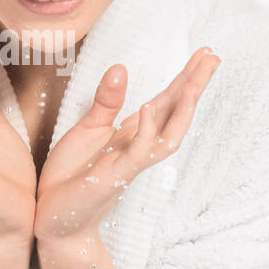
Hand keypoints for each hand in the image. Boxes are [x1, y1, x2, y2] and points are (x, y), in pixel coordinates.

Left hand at [34, 47, 220, 243]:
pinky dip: (146, 130)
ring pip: (168, 136)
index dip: (186, 77)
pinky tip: (150, 107)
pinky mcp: (116, 176)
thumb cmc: (71, 173)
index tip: (205, 53)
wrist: (54, 215)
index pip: (167, 100)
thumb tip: (120, 66)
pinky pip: (138, 152)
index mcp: (134, 132)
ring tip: (195, 82)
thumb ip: (106, 100)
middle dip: (195, 86)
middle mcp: (140, 146)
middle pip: (176, 113)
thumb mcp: (88, 128)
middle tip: (213, 58)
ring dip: (183, 110)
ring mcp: (132, 162)